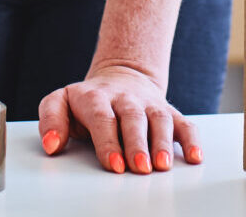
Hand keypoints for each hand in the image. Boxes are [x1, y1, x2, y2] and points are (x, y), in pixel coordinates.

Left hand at [37, 62, 203, 174]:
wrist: (121, 77)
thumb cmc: (87, 101)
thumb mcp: (60, 102)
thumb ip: (51, 120)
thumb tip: (51, 145)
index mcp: (96, 97)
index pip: (102, 118)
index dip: (108, 142)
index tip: (114, 165)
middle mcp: (125, 98)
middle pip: (133, 118)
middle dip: (137, 144)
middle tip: (139, 168)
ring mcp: (149, 104)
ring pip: (160, 119)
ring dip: (163, 142)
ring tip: (163, 165)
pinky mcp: (168, 111)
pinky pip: (184, 122)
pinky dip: (191, 138)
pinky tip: (194, 156)